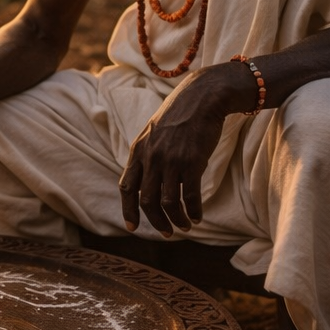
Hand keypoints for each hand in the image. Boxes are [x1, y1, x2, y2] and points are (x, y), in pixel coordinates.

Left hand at [119, 63, 250, 235]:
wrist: (202, 97)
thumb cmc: (180, 115)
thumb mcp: (154, 132)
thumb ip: (147, 154)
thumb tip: (147, 180)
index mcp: (138, 150)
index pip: (126, 186)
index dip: (128, 209)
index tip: (132, 227)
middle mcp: (151, 157)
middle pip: (146, 200)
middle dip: (156, 221)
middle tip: (166, 232)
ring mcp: (170, 160)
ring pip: (168, 203)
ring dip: (176, 220)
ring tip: (185, 226)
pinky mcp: (191, 162)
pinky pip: (189, 197)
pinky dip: (193, 211)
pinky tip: (198, 216)